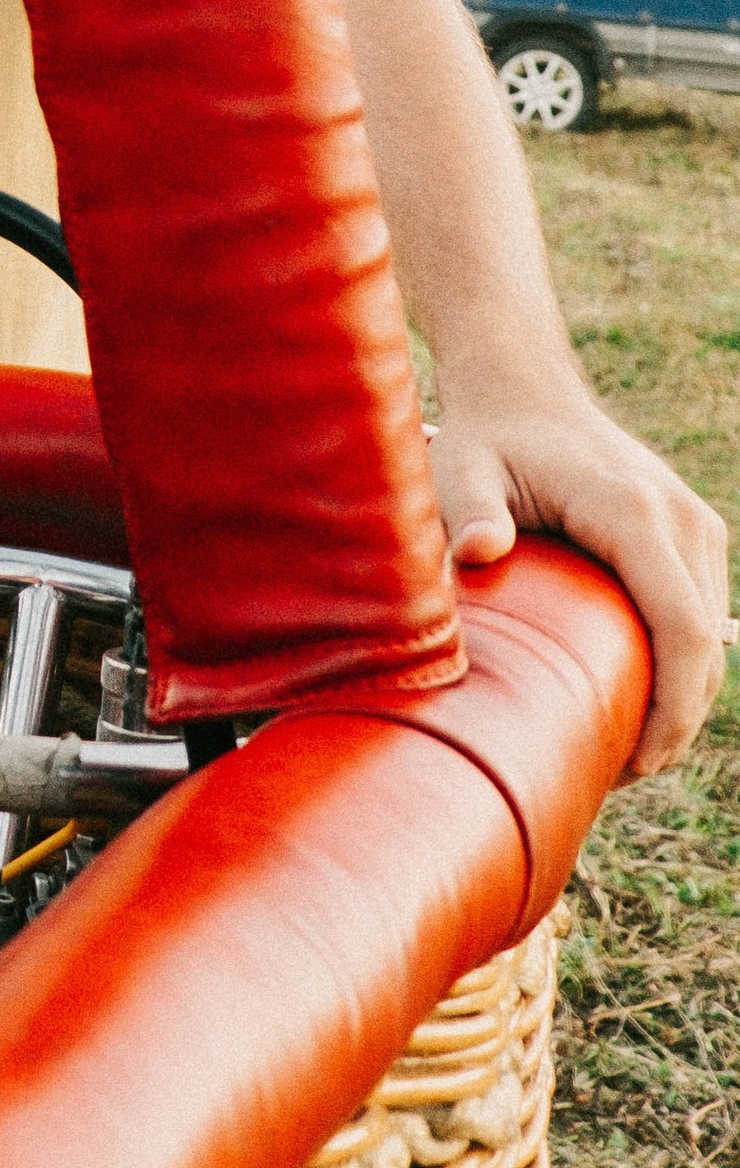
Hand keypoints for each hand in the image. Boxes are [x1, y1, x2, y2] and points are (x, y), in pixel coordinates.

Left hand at [432, 390, 730, 780]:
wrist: (524, 390)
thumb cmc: (485, 438)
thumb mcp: (461, 467)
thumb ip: (468, 507)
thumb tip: (479, 550)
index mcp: (636, 514)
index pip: (681, 629)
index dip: (672, 708)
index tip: (637, 764)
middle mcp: (680, 520)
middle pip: (704, 646)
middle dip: (675, 722)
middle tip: (617, 777)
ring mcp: (693, 526)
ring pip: (707, 637)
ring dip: (680, 699)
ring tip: (622, 754)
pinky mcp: (690, 535)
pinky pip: (697, 616)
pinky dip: (679, 665)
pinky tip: (638, 703)